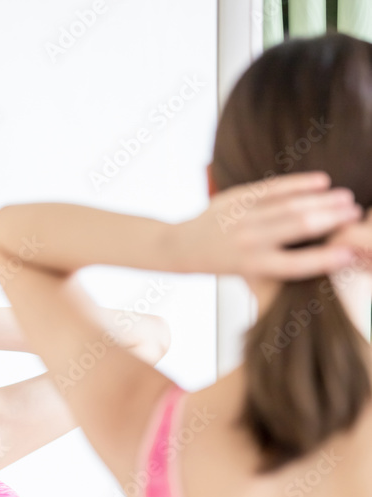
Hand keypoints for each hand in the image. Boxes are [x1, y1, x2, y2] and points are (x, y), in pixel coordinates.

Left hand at [176, 171, 362, 279]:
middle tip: (355, 214)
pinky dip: (299, 183)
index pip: (296, 265)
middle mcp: (248, 241)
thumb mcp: (249, 273)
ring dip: (322, 199)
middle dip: (331, 219)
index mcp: (253, 266)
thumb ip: (279, 264)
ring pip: (289, 204)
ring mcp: (242, 217)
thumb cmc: (226, 263)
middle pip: (298, 227)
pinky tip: (322, 181)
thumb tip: (322, 256)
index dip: (325, 259)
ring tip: (345, 197)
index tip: (349, 252)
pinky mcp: (236, 198)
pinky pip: (273, 187)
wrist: (184, 247)